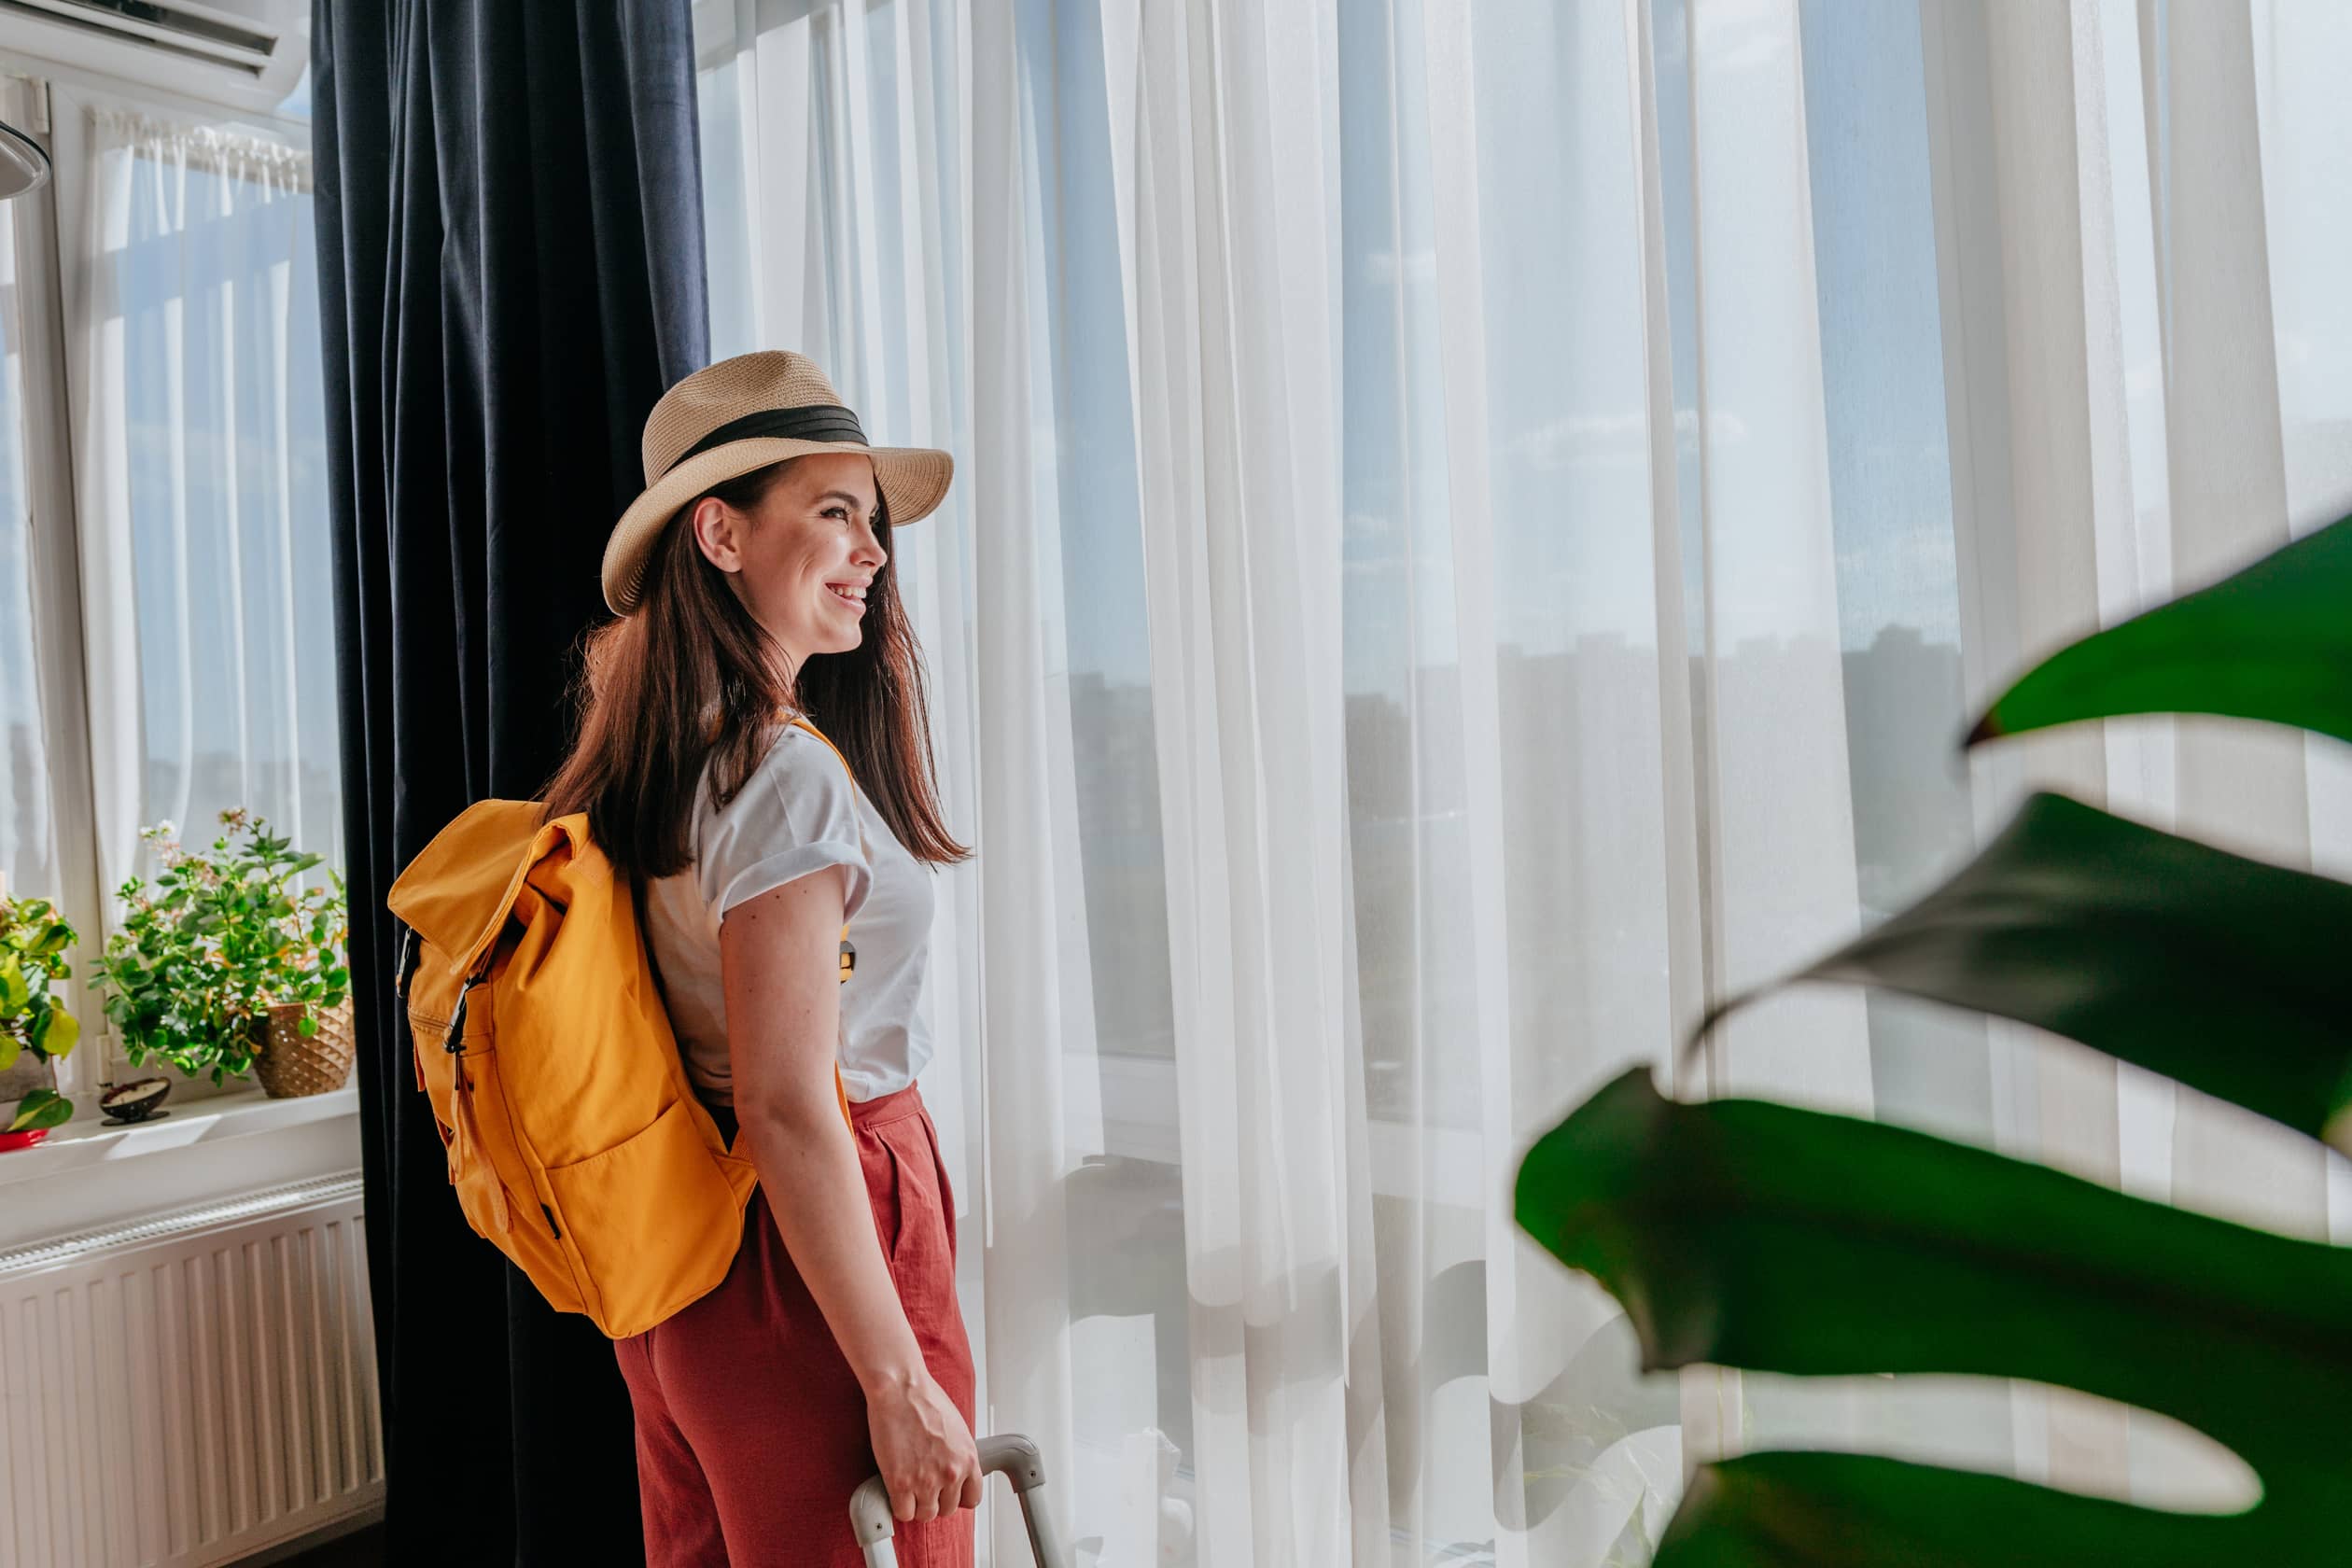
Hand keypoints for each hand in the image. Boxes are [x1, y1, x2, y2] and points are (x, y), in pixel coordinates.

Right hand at [867, 1369, 981, 1522]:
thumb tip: (953, 1468)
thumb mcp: (957, 1428)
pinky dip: (900, 1507)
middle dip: (936, 1500)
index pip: (972, 1499)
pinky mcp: (900, 1483)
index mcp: (968, 1458)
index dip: (957, 1497)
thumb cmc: (925, 1400)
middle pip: (947, 1509)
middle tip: (924, 1487)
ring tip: (910, 1489)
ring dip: (917, 1505)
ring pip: (925, 1515)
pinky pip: (903, 1513)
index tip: (948, 1494)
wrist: (901, 1389)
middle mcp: (951, 1473)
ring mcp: (926, 1481)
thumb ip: (958, 1454)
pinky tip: (897, 1493)